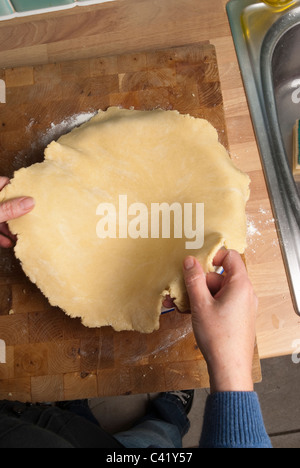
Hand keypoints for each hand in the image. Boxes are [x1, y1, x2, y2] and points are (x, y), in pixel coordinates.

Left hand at [0, 176, 34, 247]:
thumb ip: (9, 209)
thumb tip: (30, 201)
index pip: (4, 183)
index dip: (18, 187)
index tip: (32, 191)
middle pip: (5, 202)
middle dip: (18, 210)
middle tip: (33, 213)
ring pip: (1, 218)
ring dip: (11, 226)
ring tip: (23, 232)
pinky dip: (2, 236)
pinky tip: (10, 242)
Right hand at [183, 248, 256, 392]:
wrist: (229, 369)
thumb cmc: (218, 337)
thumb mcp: (200, 304)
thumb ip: (194, 279)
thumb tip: (190, 260)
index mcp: (240, 285)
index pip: (230, 257)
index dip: (213, 256)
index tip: (197, 264)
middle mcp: (244, 293)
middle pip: (218, 277)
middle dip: (197, 283)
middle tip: (179, 291)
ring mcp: (241, 306)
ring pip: (216, 292)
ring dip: (197, 296)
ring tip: (178, 305)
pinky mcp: (237, 317)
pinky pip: (219, 303)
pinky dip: (205, 305)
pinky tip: (189, 313)